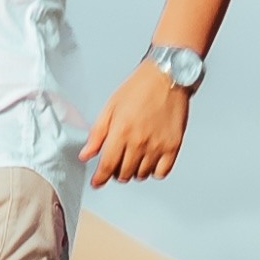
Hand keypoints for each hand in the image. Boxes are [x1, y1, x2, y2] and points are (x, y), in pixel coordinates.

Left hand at [84, 66, 191, 184]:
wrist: (167, 77)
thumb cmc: (139, 88)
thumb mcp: (110, 107)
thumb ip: (97, 134)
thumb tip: (86, 154)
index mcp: (121, 132)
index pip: (107, 166)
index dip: (100, 178)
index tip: (97, 182)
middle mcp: (139, 142)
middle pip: (124, 174)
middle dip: (116, 172)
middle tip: (116, 163)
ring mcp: (158, 146)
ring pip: (141, 175)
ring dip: (134, 171)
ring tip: (133, 158)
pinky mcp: (173, 146)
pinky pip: (161, 172)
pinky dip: (153, 171)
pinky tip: (149, 161)